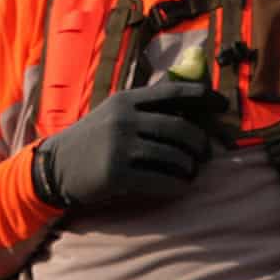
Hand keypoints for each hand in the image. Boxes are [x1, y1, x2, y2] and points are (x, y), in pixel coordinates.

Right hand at [30, 83, 230, 218]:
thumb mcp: (113, 114)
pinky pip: (161, 181)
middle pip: (180, 129)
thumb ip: (143, 108)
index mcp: (126, 100)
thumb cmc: (91, 140)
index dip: (203, 97)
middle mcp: (124, 119)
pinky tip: (181, 187)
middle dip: (201, 143)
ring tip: (191, 173)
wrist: (54, 167)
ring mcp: (120, 147)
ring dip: (190, 168)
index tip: (224, 105)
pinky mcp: (116, 175)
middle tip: (206, 155)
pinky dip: (177, 186)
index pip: (173, 92)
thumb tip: (187, 109)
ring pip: (174, 157)